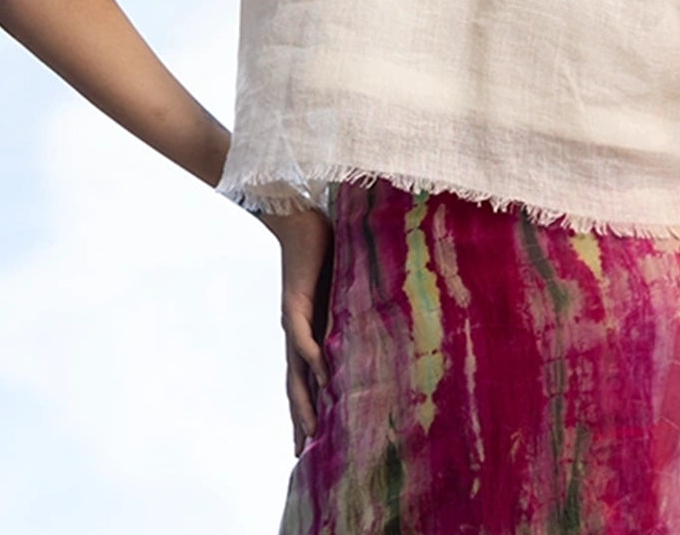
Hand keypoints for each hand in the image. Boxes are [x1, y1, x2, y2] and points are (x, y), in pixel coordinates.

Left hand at [261, 207, 334, 455]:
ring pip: (296, 373)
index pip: (308, 381)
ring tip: (311, 434)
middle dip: (301, 422)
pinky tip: (324, 379)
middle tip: (305, 457)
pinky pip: (304, 338)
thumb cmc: (321, 250)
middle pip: (296, 388)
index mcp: (308, 334)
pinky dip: (313, 360)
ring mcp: (293, 323)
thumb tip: (387, 322)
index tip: (316, 443)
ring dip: (303, 404)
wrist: (296, 221)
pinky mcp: (294, 305)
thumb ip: (357, 308)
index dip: (310, 410)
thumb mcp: (344, 288)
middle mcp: (296, 336)